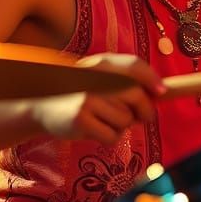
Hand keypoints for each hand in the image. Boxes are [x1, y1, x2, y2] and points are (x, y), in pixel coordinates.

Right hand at [28, 53, 163, 145]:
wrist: (39, 107)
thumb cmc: (78, 94)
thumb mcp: (99, 80)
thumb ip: (125, 82)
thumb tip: (159, 93)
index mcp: (100, 64)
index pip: (133, 65)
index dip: (151, 78)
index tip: (162, 91)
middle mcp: (93, 78)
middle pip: (136, 96)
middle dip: (144, 111)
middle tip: (139, 118)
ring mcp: (86, 98)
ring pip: (126, 120)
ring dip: (122, 126)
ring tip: (103, 120)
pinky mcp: (80, 119)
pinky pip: (112, 136)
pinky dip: (109, 137)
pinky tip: (93, 130)